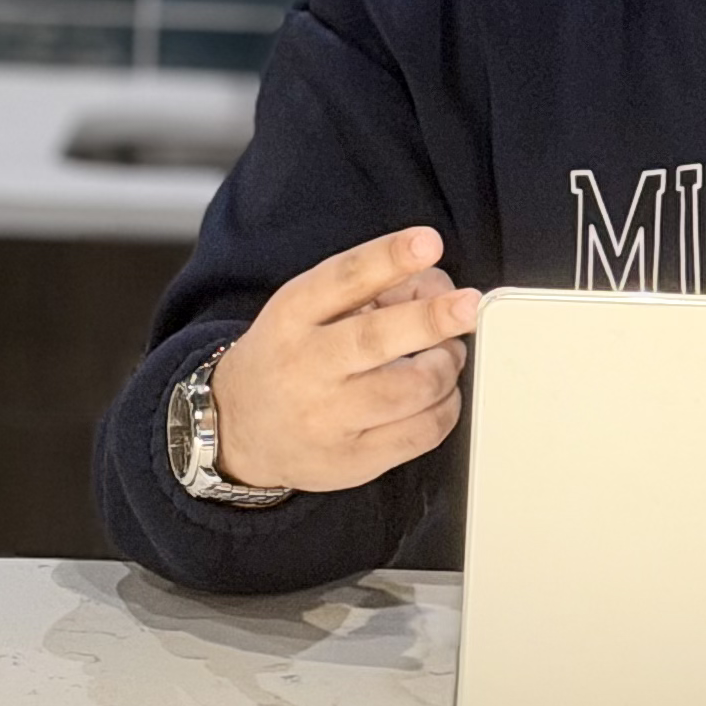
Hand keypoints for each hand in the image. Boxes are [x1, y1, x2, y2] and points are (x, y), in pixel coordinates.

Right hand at [209, 228, 480, 493]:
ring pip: (408, 391)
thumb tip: (440, 285)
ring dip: (446, 365)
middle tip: (467, 306)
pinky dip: (446, 407)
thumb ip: (372, 285)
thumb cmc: (291, 354)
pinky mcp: (350, 462)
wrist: (238, 428)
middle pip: (374, 339)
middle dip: (430, 319)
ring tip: (449, 353)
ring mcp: (326, 420)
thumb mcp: (310, 307)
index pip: (342, 280)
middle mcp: (305, 367)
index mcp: (293, 316)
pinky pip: (419, 434)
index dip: (389, 258)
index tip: (428, 243)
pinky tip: (442, 393)